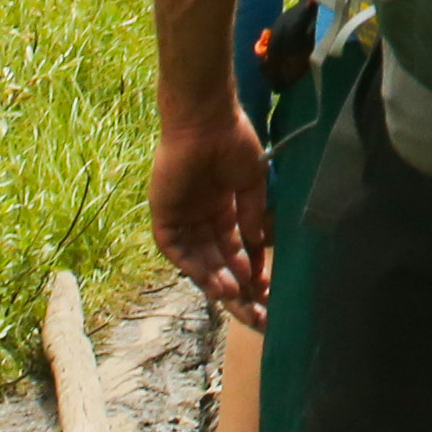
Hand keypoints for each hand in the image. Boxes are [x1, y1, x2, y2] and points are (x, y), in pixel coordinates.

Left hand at [149, 110, 271, 319]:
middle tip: (253, 310)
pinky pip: (176, 249)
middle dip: (235, 286)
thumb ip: (253, 214)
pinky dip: (194, 266)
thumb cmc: (233, 142)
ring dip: (215, 280)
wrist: (206, 121)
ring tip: (236, 297)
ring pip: (198, 260)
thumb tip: (260, 244)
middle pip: (217, 262)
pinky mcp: (164, 217)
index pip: (236, 249)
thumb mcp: (251, 183)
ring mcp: (182, 218)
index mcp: (223, 208)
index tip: (267, 291)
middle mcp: (201, 218)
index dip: (251, 270)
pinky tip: (214, 281)